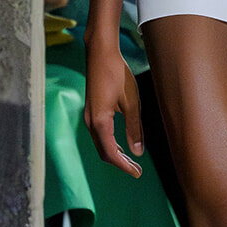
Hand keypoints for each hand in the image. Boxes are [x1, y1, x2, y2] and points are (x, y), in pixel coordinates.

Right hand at [82, 43, 144, 176]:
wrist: (100, 53)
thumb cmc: (117, 74)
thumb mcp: (131, 102)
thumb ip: (134, 127)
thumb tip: (137, 151)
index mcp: (100, 122)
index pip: (111, 153)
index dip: (124, 166)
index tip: (137, 173)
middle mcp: (90, 122)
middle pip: (103, 152)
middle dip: (120, 163)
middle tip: (137, 170)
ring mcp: (88, 116)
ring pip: (101, 144)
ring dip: (115, 154)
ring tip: (131, 160)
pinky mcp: (91, 111)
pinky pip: (99, 135)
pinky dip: (110, 144)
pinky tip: (122, 144)